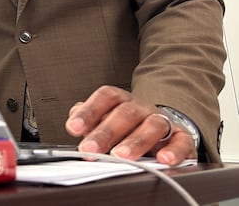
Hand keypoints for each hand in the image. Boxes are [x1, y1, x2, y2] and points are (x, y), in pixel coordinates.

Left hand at [65, 85, 196, 165]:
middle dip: (105, 132)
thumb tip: (73, 117)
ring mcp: (162, 120)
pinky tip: (163, 160)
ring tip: (120, 156)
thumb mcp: (107, 117)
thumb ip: (89, 117)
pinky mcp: (182, 137)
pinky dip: (174, 151)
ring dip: (135, 142)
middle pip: (125, 113)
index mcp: (121, 100)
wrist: (163, 125)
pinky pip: (181, 142)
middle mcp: (141, 107)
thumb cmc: (129, 124)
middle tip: (89, 149)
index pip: (105, 97)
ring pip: (152, 126)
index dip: (89, 111)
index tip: (73, 128)